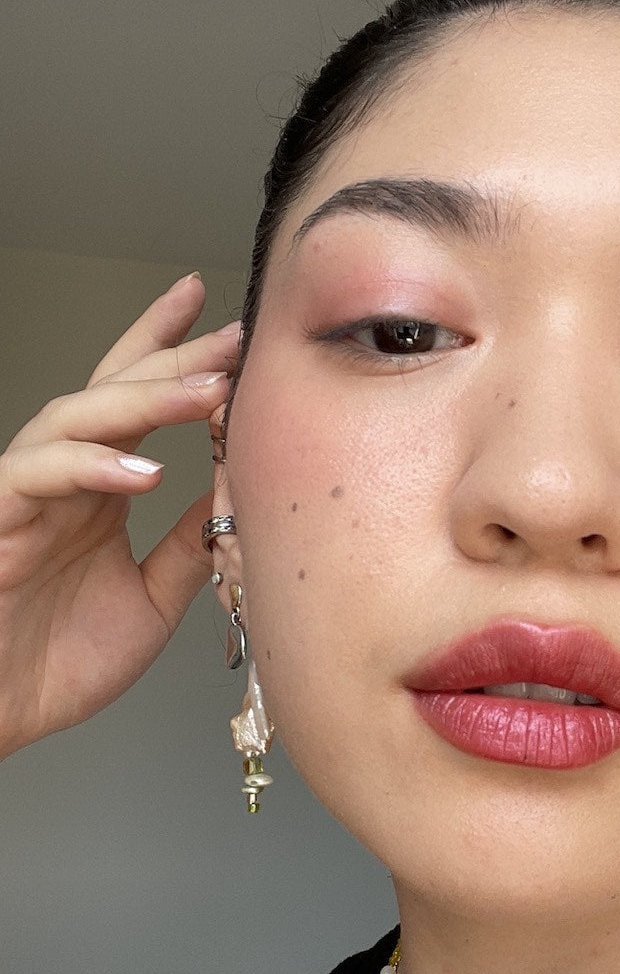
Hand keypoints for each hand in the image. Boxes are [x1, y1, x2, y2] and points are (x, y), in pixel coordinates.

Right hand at [0, 272, 236, 758]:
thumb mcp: (152, 594)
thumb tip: (240, 487)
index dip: (170, 348)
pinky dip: (90, 465)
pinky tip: (144, 470)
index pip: (137, 400)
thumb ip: (191, 540)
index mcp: (100, 488)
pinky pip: (35, 474)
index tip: (219, 310)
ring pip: (75, 416)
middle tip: (233, 331)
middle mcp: (64, 480)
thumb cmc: (56, 663)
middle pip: (116, 390)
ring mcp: (25, 495)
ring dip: (145, 398)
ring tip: (210, 389)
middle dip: (175, 355)